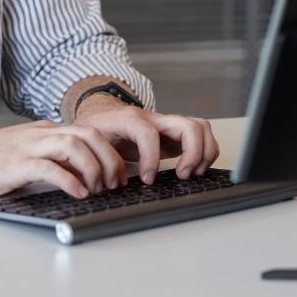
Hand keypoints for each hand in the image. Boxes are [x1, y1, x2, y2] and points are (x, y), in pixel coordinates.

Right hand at [0, 119, 130, 199]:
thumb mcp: (25, 156)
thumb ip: (50, 160)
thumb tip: (80, 177)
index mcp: (43, 131)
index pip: (89, 132)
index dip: (110, 153)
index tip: (117, 176)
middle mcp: (39, 134)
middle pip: (88, 135)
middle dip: (109, 159)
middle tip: (114, 184)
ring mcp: (27, 147)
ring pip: (74, 145)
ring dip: (94, 168)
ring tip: (98, 189)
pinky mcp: (15, 163)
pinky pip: (49, 167)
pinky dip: (69, 180)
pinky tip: (78, 193)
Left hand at [73, 98, 220, 185]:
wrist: (100, 115)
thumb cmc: (96, 129)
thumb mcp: (90, 142)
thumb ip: (98, 158)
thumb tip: (108, 181)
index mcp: (128, 119)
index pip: (147, 133)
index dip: (150, 158)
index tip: (147, 179)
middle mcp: (153, 118)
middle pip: (187, 125)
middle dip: (192, 153)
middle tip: (182, 175)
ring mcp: (166, 124)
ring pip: (199, 126)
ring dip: (204, 151)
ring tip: (192, 173)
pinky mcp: (174, 133)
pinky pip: (200, 134)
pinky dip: (205, 151)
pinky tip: (194, 169)